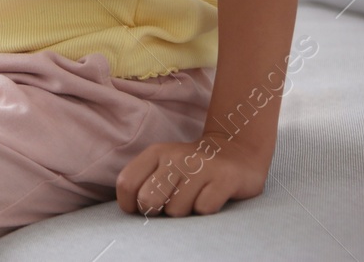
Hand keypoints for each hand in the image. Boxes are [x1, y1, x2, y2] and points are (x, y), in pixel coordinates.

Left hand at [115, 133, 269, 217]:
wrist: (236, 150)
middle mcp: (175, 157)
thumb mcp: (163, 166)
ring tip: (195, 197)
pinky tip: (211, 197)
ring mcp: (201, 167)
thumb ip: (143, 183)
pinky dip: (206, 210)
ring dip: (185, 212)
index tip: (144, 208)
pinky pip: (204, 209)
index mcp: (156, 153)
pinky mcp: (225, 178)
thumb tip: (130, 210)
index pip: (126, 184)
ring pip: (177, 211)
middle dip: (157, 211)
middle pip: (148, 200)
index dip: (131, 205)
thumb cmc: (191, 168)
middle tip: (171, 204)